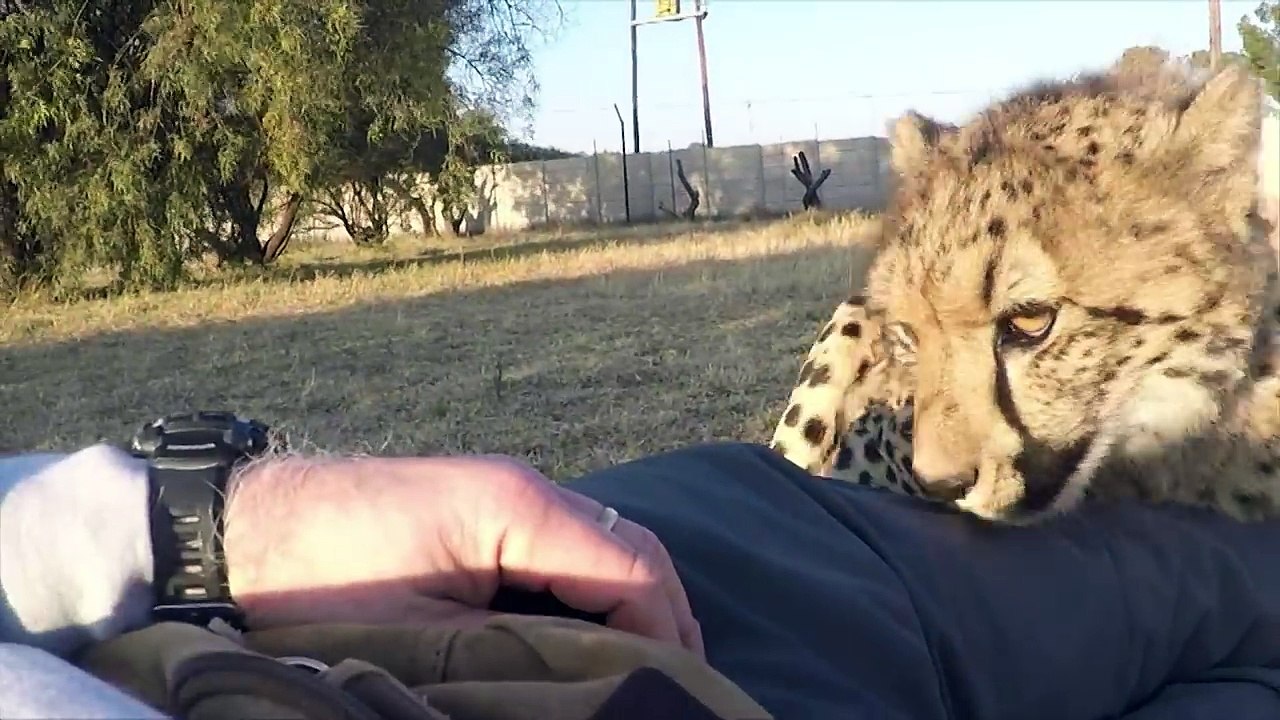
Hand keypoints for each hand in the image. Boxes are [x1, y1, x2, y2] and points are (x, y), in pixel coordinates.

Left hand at [221, 453, 702, 656]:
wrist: (232, 535)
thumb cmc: (315, 583)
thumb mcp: (423, 633)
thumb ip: (517, 649)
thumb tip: (585, 681)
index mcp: (516, 508)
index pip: (632, 567)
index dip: (667, 634)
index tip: (676, 694)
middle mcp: (523, 490)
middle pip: (630, 550)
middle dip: (664, 620)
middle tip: (680, 689)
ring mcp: (502, 496)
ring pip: (602, 548)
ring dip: (632, 607)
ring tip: (646, 671)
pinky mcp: (479, 514)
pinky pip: (563, 549)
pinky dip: (592, 594)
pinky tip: (591, 639)